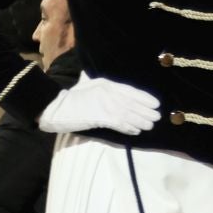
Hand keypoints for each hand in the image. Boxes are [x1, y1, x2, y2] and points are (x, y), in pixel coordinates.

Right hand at [36, 73, 159, 135]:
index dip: (145, 98)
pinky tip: (136, 131)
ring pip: (129, 115)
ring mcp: (106, 106)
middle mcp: (109, 94)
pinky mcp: (101, 118)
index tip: (155, 104)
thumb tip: (100, 80)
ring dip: (141, 121)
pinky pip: (120, 124)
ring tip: (149, 126)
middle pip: (133, 104)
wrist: (55, 107)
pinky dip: (129, 128)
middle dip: (146, 111)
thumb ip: (98, 84)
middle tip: (156, 118)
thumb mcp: (85, 84)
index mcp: (106, 84)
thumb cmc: (69, 97)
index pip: (131, 91)